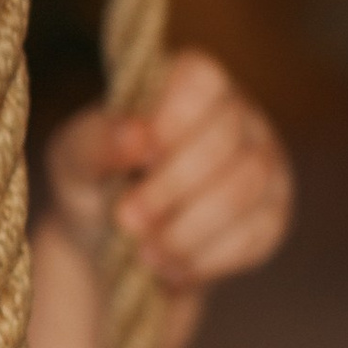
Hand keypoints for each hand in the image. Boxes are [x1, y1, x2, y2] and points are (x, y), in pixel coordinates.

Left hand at [47, 49, 292, 296]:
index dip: (174, 117)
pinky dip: (208, 258)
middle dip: (172, 187)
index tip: (139, 156)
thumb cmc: (96, 182)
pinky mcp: (271, 216)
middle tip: (127, 220)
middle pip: (225, 140)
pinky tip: (173, 269)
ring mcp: (263, 164)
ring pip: (245, 189)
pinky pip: (256, 234)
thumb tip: (135, 135)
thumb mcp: (75, 159)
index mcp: (188, 84)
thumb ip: (95, 140)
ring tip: (146, 254)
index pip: (202, 78)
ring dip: (190, 229)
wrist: (116, 243)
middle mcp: (236, 114)